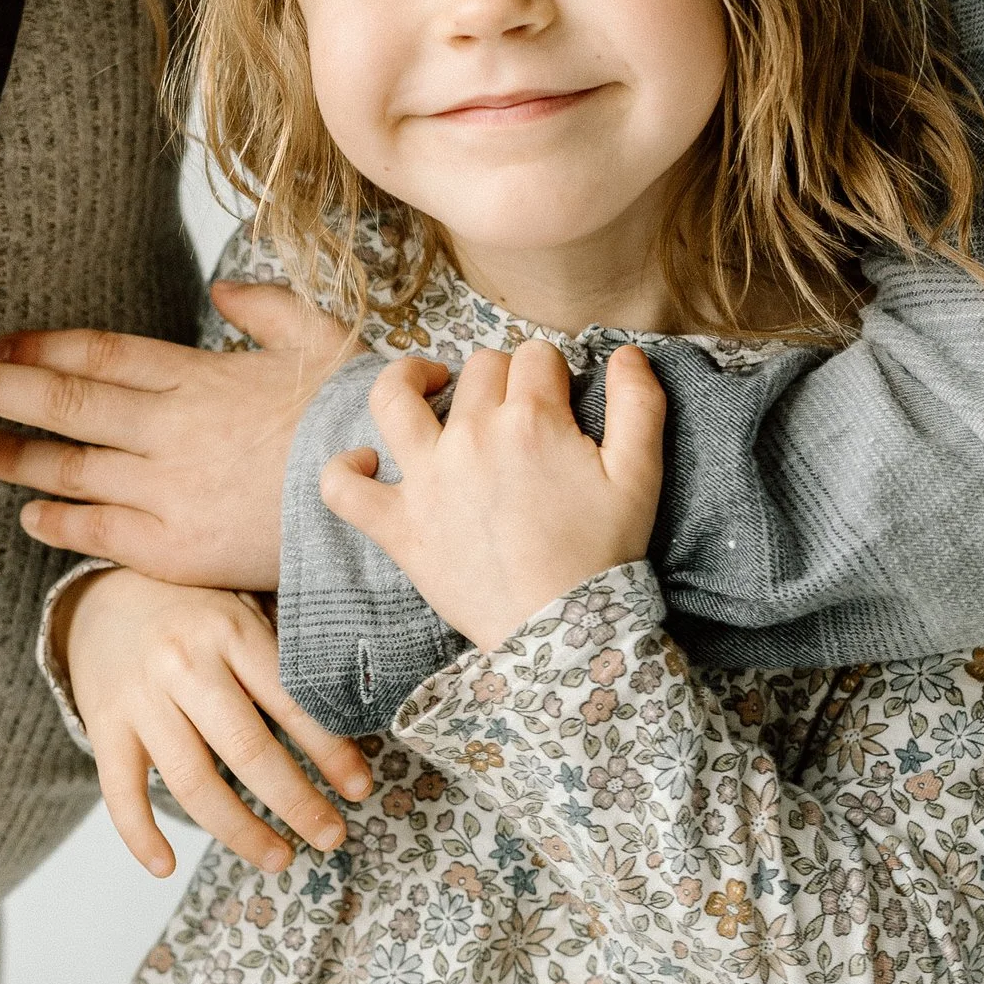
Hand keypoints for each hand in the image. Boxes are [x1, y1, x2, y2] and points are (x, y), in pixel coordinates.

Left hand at [0, 285, 358, 585]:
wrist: (390, 501)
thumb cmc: (357, 421)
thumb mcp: (322, 342)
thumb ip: (267, 310)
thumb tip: (223, 289)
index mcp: (199, 375)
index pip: (95, 354)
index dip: (33, 348)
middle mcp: (170, 429)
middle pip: (61, 402)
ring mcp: (167, 490)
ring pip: (66, 468)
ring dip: (10, 455)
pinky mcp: (175, 547)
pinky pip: (98, 531)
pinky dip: (55, 522)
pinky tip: (27, 516)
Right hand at [55, 566, 371, 878]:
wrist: (99, 599)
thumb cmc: (190, 613)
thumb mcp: (241, 610)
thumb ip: (281, 656)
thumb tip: (356, 713)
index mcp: (228, 631)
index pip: (289, 701)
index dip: (329, 752)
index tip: (358, 789)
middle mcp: (182, 664)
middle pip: (245, 749)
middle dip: (296, 802)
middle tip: (331, 837)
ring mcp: (139, 699)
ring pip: (192, 782)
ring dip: (239, 831)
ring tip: (279, 858)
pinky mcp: (103, 726)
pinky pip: (119, 792)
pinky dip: (139, 835)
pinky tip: (166, 866)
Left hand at [317, 343, 666, 650]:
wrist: (564, 629)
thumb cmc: (603, 555)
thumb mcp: (641, 476)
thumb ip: (640, 405)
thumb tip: (627, 354)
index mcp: (531, 419)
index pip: (534, 356)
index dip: (550, 371)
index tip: (559, 398)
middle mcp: (471, 437)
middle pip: (479, 369)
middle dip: (502, 377)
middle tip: (517, 412)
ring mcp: (426, 479)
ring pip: (394, 398)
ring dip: (408, 379)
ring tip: (429, 385)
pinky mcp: (398, 526)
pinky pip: (343, 489)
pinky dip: (344, 470)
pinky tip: (368, 463)